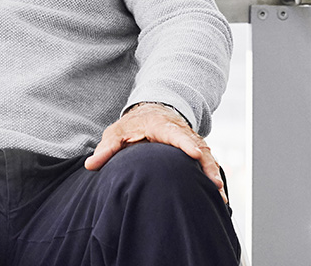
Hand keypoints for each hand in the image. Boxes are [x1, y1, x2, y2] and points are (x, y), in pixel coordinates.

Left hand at [84, 103, 225, 203]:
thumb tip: (90, 165)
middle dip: (207, 165)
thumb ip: (106, 149)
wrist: (150, 113)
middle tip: (214, 184)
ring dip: (214, 174)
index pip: (175, 133)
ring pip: (206, 156)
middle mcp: (180, 132)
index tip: (196, 154)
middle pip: (197, 147)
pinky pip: (208, 162)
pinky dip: (214, 176)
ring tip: (220, 195)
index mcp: (160, 126)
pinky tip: (219, 196)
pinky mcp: (196, 150)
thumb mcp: (116, 133)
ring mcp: (190, 140)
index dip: (186, 143)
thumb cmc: (131, 126)